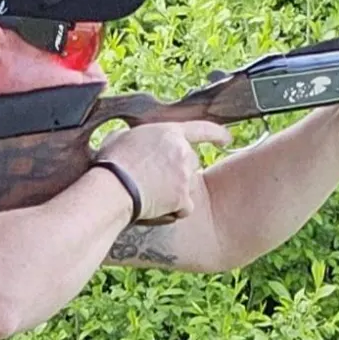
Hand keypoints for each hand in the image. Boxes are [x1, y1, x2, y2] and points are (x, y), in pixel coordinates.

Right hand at [95, 121, 231, 219]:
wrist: (112, 187)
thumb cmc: (111, 162)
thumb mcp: (122, 136)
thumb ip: (140, 138)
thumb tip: (137, 144)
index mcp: (170, 132)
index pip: (202, 129)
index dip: (217, 134)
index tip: (226, 139)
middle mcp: (183, 152)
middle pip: (192, 162)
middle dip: (179, 171)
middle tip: (156, 179)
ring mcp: (185, 176)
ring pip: (189, 185)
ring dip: (175, 191)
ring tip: (150, 193)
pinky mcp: (183, 198)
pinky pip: (185, 207)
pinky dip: (174, 210)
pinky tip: (155, 208)